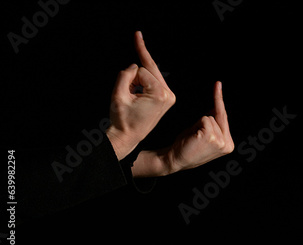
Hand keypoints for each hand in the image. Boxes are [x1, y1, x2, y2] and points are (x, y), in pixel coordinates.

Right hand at [106, 31, 175, 159]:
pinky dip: (142, 81)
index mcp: (160, 94)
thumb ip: (125, 76)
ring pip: (150, 74)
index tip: (125, 90)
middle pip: (150, 69)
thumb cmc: (122, 119)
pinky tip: (136, 82)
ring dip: (138, 78)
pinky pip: (152, 81)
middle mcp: (168, 94)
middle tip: (137, 34)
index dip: (128, 79)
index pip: (140, 71)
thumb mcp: (118, 95)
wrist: (128, 137)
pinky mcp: (166, 99)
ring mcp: (169, 97)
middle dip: (141, 56)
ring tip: (130, 91)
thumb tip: (134, 65)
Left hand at [131, 81, 233, 176]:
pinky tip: (194, 137)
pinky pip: (205, 119)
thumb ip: (213, 122)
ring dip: (199, 125)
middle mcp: (228, 144)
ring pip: (210, 118)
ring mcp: (220, 141)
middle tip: (195, 136)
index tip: (218, 83)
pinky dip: (197, 125)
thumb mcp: (203, 133)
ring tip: (194, 139)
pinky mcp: (211, 137)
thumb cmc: (187, 146)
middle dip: (206, 120)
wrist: (174, 160)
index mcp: (229, 144)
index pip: (225, 118)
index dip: (219, 100)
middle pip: (218, 116)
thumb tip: (216, 106)